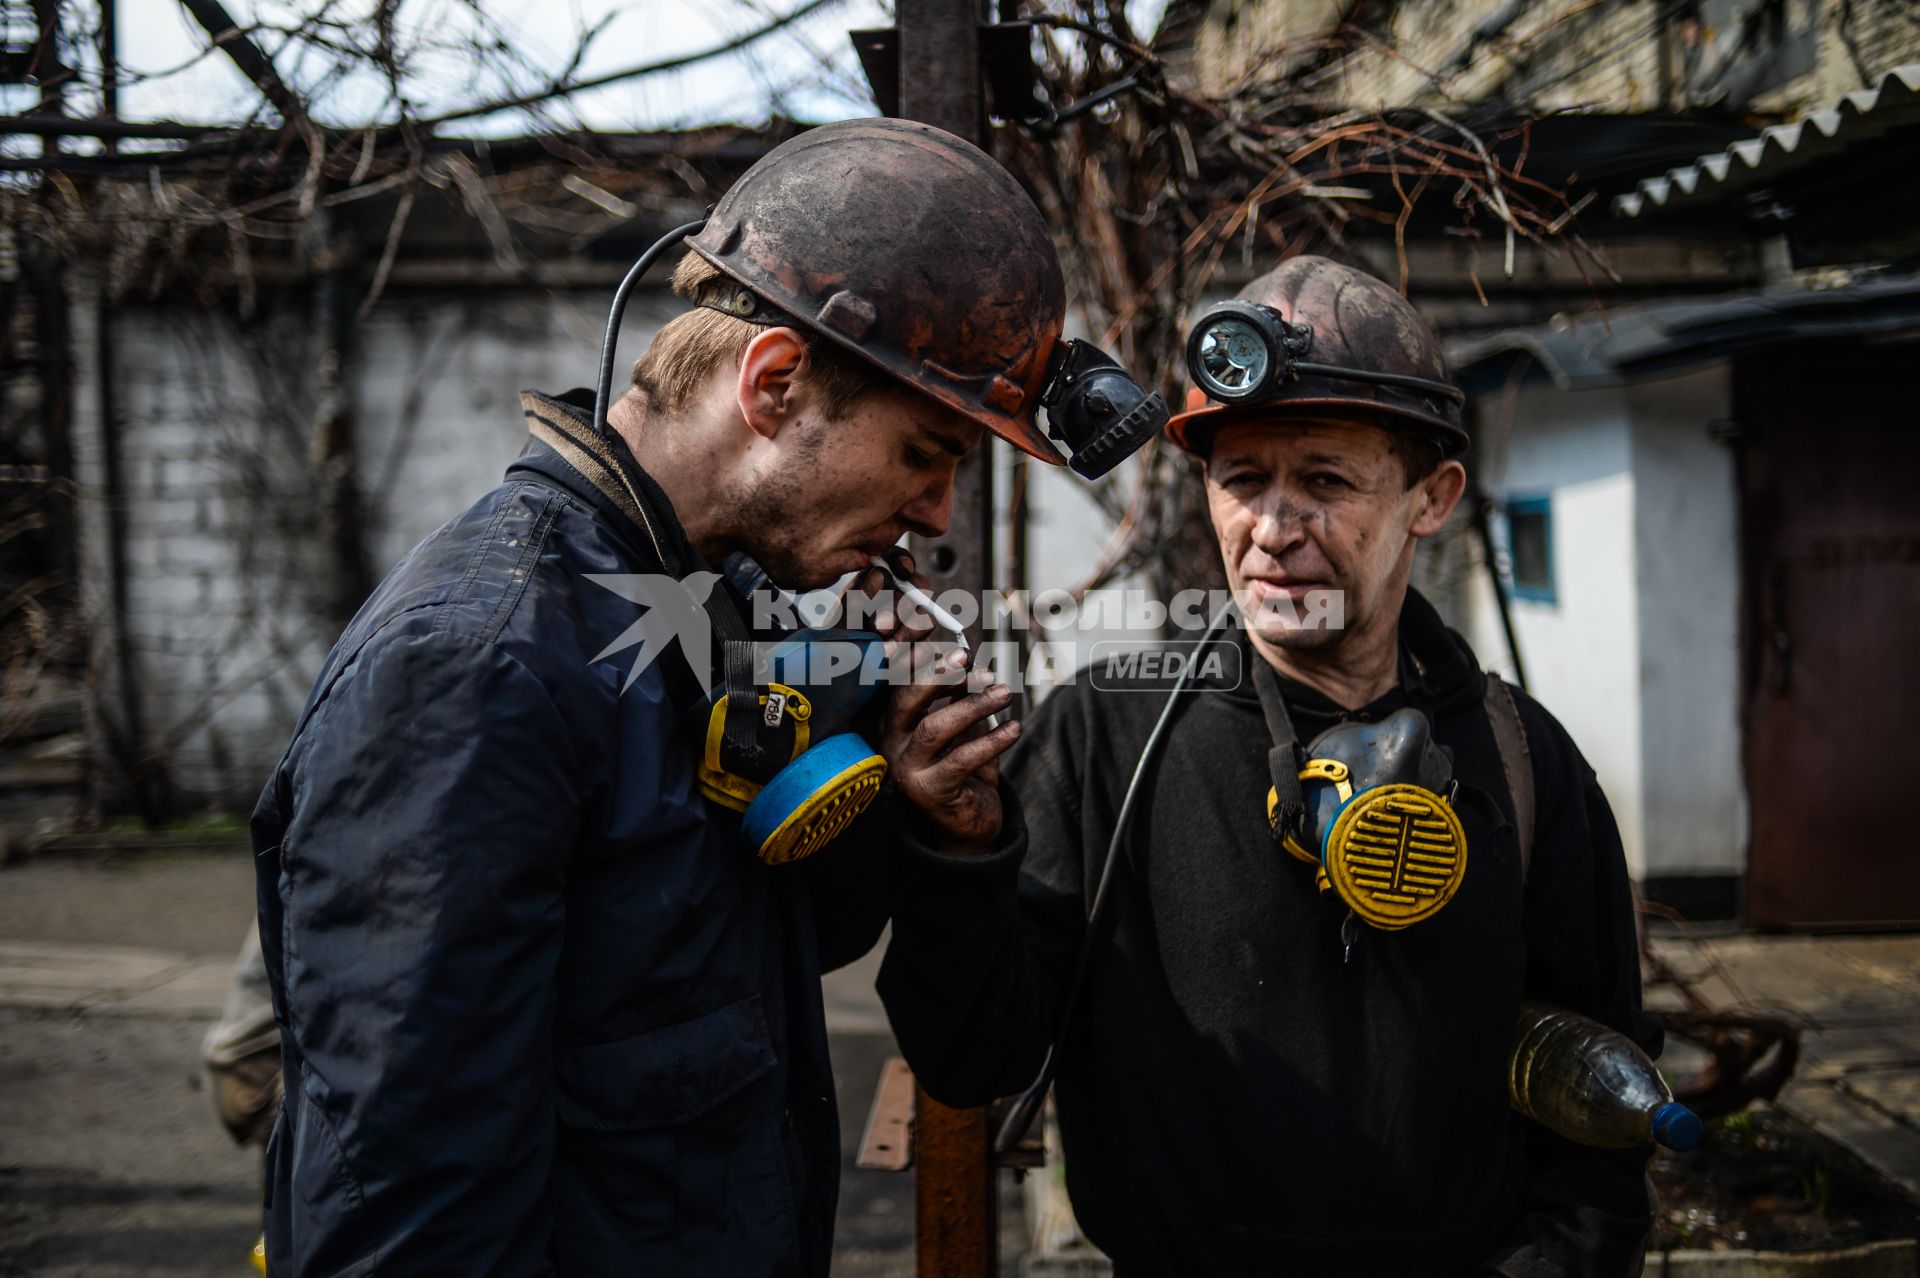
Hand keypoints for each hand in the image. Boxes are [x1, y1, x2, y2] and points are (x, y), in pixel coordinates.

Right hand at [881, 646, 1019, 849]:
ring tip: (1004, 694)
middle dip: (936, 674)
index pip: (894, 680)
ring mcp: (907, 770)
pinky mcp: (929, 792)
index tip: (930, 624)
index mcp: (895, 720)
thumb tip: (969, 658)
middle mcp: (892, 744)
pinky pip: (961, 760)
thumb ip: (959, 694)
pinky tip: (1015, 729)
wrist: (968, 824)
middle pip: (903, 701)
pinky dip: (992, 741)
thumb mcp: (962, 724)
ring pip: (934, 728)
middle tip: (966, 657)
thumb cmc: (964, 767)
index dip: (908, 651)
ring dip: (973, 706)